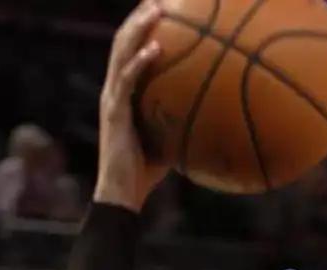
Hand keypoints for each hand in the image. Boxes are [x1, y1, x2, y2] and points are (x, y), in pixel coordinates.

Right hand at [95, 0, 169, 211]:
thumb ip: (182, 124)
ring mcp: (112, 98)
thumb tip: (214, 119)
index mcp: (123, 93)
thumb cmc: (145, 173)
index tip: (164, 9)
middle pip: (124, 41)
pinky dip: (140, 61)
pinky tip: (157, 49)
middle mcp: (113, 89)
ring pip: (121, 51)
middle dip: (141, 16)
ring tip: (157, 9)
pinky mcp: (114, 112)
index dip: (143, 27)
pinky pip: (127, 79)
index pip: (130, 51)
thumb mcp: (169, 140)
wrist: (122, 194)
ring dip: (138, 27)